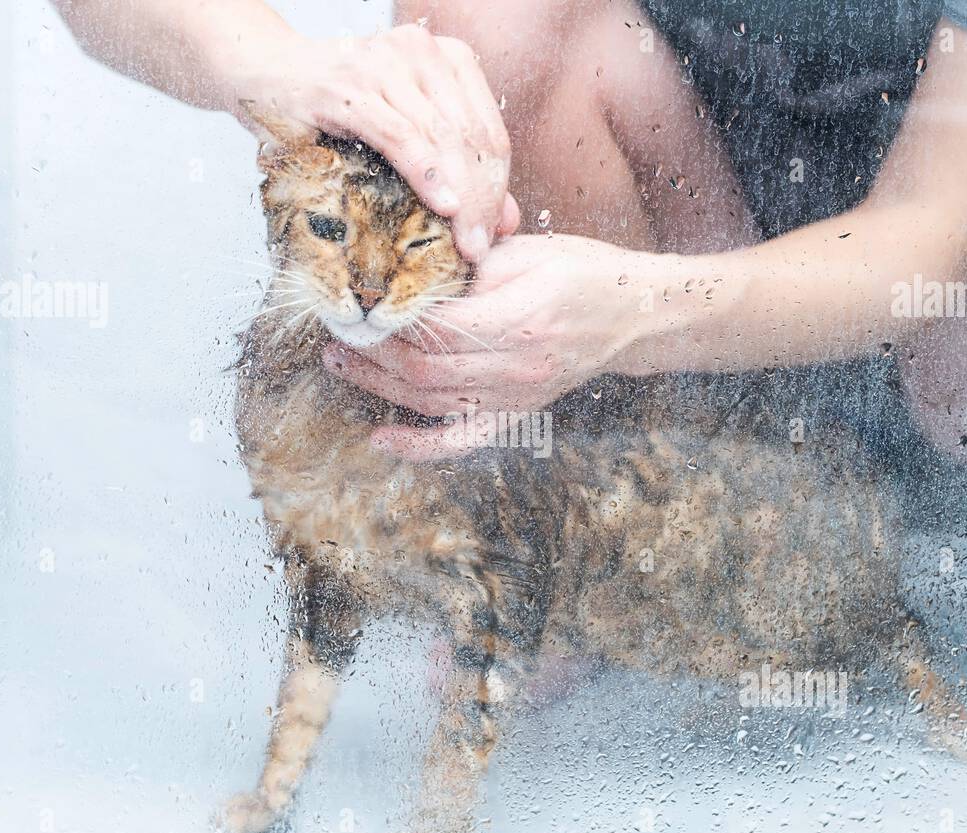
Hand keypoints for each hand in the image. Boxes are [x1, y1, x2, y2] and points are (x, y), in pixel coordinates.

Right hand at [230, 23, 517, 260]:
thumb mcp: (403, 136)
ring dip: (460, 198)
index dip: (499, 189)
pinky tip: (443, 205)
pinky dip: (426, 173)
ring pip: (442, 139)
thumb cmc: (333, 110)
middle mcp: (419, 53)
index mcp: (444, 60)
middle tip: (479, 249)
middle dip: (483, 201)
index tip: (494, 235)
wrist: (261, 73)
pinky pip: (400, 136)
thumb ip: (458, 173)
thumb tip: (507, 222)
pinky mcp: (347, 88)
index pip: (489, 133)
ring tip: (464, 242)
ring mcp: (383, 65)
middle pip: (471, 138)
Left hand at [322, 234, 652, 458]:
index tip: (357, 298)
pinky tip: (381, 439)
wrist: (631, 314)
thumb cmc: (578, 272)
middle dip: (371, 351)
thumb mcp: (524, 253)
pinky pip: (460, 439)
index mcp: (518, 320)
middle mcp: (515, 368)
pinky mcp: (515, 413)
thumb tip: (406, 275)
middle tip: (336, 329)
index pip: (434, 329)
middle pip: (423, 369)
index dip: (388, 318)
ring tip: (341, 360)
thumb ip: (466, 266)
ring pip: (431, 401)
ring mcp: (515, 397)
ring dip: (378, 385)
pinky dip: (418, 446)